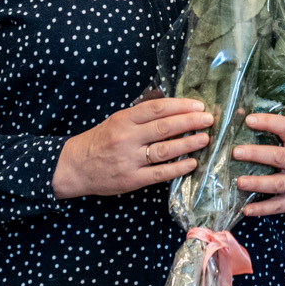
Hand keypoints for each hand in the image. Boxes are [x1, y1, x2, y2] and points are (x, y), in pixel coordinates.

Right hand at [53, 98, 211, 198]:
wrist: (75, 166)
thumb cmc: (100, 140)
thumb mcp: (117, 120)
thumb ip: (141, 116)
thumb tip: (173, 108)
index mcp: (124, 119)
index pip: (157, 109)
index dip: (180, 106)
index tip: (199, 105)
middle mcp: (127, 138)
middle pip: (164, 128)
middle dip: (190, 122)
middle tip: (209, 120)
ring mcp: (130, 159)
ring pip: (164, 150)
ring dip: (188, 144)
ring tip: (205, 139)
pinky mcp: (132, 179)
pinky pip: (159, 173)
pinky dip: (178, 168)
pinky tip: (192, 163)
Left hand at [233, 112, 284, 215]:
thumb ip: (276, 130)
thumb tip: (242, 114)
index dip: (268, 122)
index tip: (249, 120)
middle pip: (279, 157)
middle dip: (256, 154)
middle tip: (236, 152)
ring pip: (277, 184)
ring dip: (256, 183)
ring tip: (239, 182)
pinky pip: (278, 206)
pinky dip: (261, 209)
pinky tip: (246, 209)